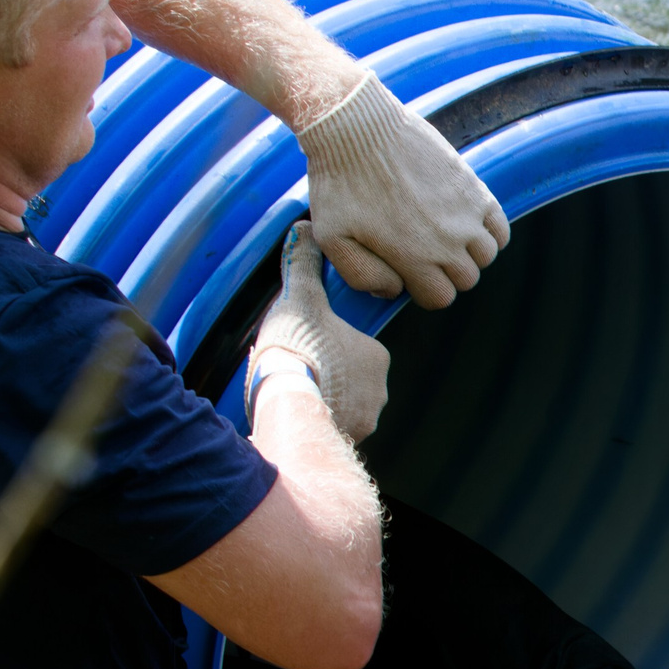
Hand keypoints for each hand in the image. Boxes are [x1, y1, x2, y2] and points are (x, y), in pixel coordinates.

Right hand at [250, 223, 389, 442]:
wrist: (289, 404)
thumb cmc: (297, 349)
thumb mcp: (299, 299)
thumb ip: (304, 266)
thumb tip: (305, 230)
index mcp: (375, 355)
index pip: (355, 347)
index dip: (327, 345)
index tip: (307, 347)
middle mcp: (380, 390)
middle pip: (350, 379)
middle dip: (327, 375)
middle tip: (297, 368)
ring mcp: (366, 417)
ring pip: (344, 405)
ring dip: (324, 400)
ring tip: (294, 393)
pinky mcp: (348, 439)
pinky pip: (334, 429)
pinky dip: (319, 423)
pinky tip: (297, 416)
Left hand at [298, 72, 507, 308]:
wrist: (358, 128)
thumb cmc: (339, 182)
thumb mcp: (331, 237)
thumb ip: (360, 275)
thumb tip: (392, 291)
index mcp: (414, 257)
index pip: (441, 298)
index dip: (424, 291)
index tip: (409, 274)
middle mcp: (448, 240)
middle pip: (466, 278)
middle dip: (445, 274)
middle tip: (422, 253)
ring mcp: (466, 214)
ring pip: (486, 256)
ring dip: (468, 254)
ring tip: (443, 237)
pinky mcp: (475, 190)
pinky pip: (501, 228)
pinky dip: (489, 234)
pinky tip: (467, 225)